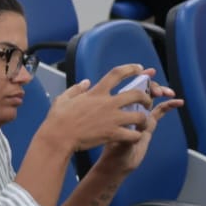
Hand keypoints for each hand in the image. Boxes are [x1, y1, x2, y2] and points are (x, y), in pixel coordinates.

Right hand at [41, 63, 162, 151]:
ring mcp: (112, 118)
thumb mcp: (63, 98)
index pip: (118, 74)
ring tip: (142, 122)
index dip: (131, 68)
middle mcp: (108, 103)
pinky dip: (136, 136)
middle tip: (147, 102)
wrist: (58, 137)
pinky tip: (134, 136)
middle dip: (146, 97)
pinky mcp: (113, 133)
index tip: (139, 68)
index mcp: (96, 92)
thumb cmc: (58, 119)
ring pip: (140, 116)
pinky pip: (133, 134)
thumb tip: (86, 82)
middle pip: (137, 94)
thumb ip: (76, 89)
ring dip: (144, 118)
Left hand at [98, 80, 180, 172]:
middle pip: (142, 89)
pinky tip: (178, 102)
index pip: (129, 86)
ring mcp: (140, 114)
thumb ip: (121, 132)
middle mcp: (129, 108)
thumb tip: (127, 126)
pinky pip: (159, 111)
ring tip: (168, 93)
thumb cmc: (111, 150)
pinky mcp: (149, 123)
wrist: (116, 163)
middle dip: (152, 85)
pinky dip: (169, 105)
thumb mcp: (112, 138)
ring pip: (152, 98)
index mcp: (117, 105)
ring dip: (160, 92)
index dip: (138, 78)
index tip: (146, 72)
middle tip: (158, 90)